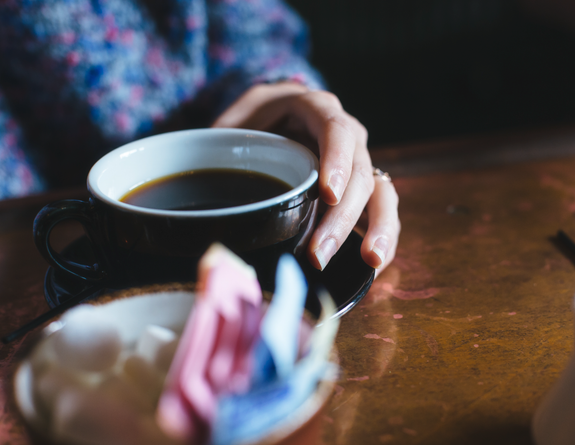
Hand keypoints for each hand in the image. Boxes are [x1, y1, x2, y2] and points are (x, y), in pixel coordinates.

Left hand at [212, 82, 399, 270]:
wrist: (270, 124)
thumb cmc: (250, 124)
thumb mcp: (233, 119)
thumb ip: (221, 138)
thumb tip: (196, 169)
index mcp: (315, 109)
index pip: (335, 130)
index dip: (336, 160)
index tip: (328, 194)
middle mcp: (346, 134)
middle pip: (359, 172)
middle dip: (342, 216)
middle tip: (319, 254)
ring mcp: (357, 162)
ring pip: (381, 192)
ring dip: (378, 228)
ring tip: (370, 261)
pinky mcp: (360, 188)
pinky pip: (382, 210)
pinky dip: (384, 235)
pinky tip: (376, 263)